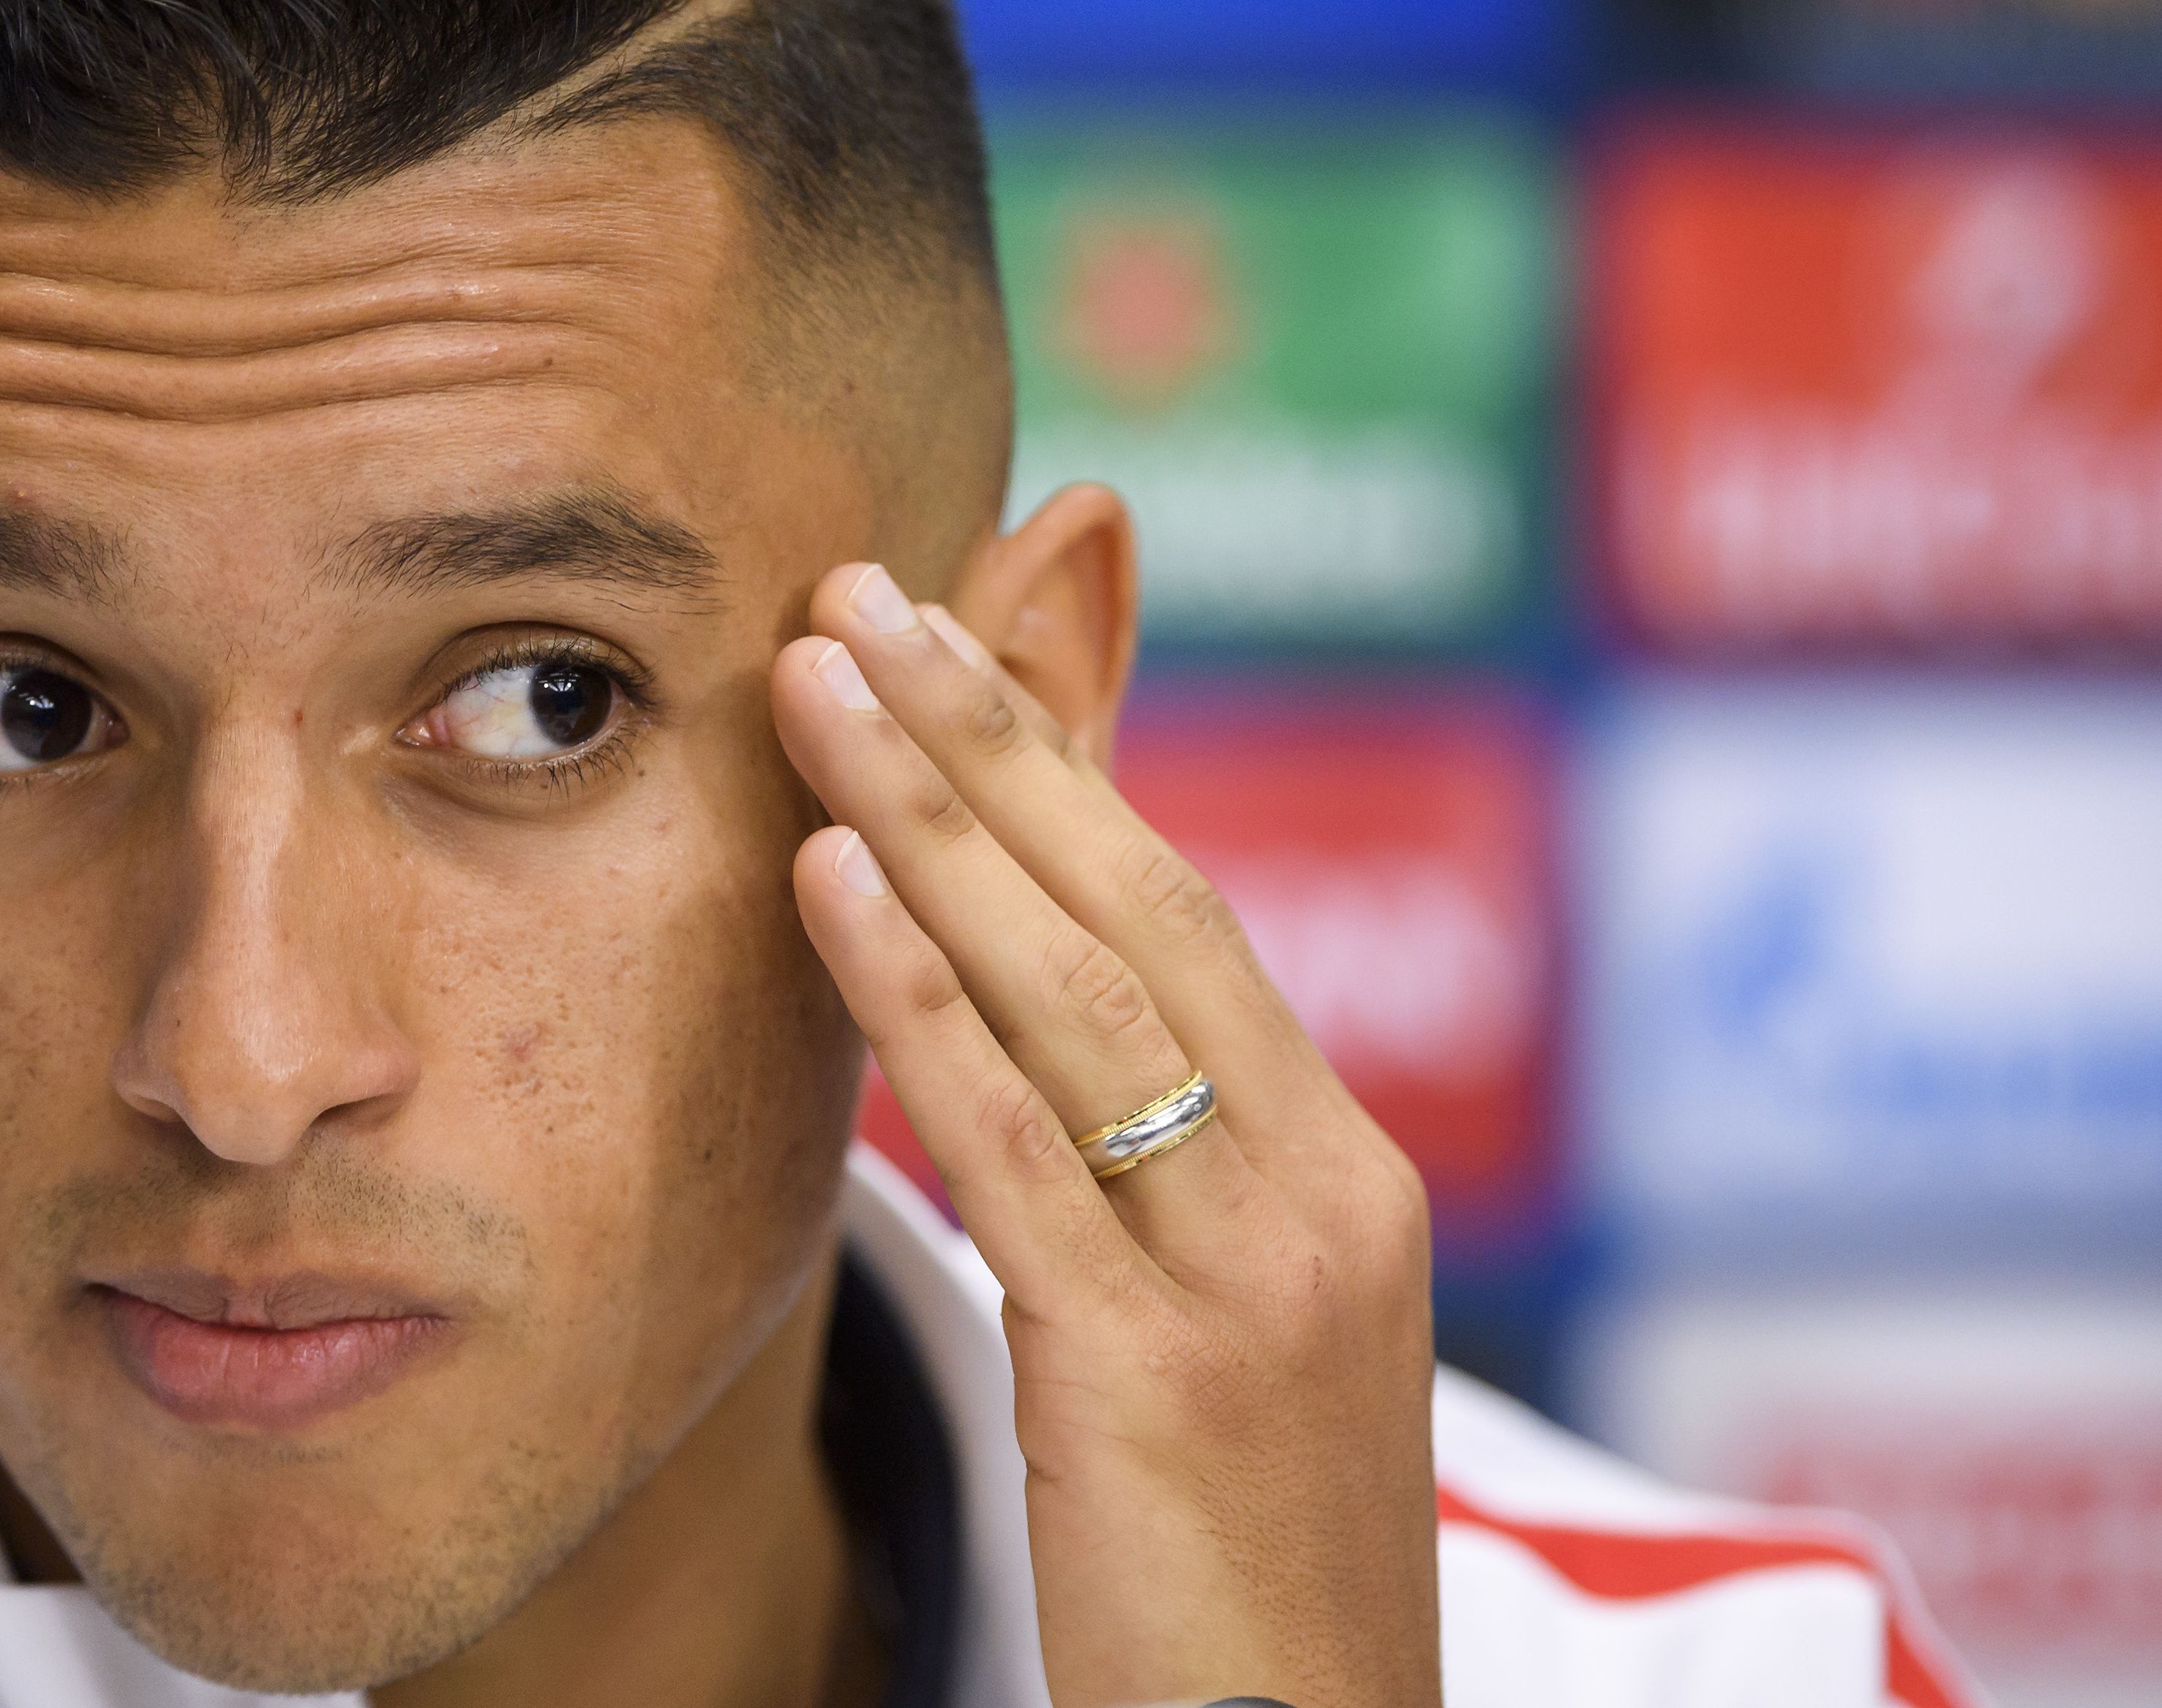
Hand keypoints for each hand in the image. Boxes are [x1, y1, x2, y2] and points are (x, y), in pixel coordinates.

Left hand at [773, 563, 1440, 1707]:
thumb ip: (1149, 1166)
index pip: (1185, 917)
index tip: (942, 634)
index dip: (1059, 765)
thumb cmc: (1238, 1570)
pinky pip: (1013, 1141)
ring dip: (932, 815)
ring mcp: (1250, 1278)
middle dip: (993, 734)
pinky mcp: (1152, 1373)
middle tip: (860, 590)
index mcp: (1347, 1177)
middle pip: (1141, 908)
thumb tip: (1045, 1028)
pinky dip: (914, 994)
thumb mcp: (1224, 1335)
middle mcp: (1322, 1195)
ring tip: (814, 677)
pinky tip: (824, 880)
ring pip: (1076, 991)